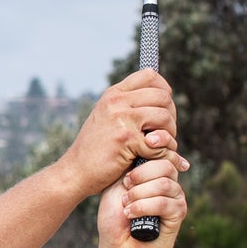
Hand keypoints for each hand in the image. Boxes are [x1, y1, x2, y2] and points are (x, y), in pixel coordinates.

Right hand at [61, 70, 178, 197]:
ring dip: (169, 134)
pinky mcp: (126, 138)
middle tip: (162, 133)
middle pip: (163, 96)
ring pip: (164, 117)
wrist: (76, 172)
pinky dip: (161, 154)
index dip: (164, 89)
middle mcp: (115, 101)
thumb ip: (131, 105)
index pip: (149, 75)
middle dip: (170, 117)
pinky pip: (160, 142)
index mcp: (113, 94)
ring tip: (159, 145)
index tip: (163, 107)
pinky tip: (151, 158)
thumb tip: (167, 96)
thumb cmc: (97, 148)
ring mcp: (120, 118)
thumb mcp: (108, 118)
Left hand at [97, 149, 189, 247]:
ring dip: (138, 195)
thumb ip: (130, 166)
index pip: (161, 153)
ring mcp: (176, 199)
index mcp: (156, 173)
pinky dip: (143, 207)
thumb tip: (143, 144)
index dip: (148, 154)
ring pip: (164, 185)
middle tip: (125, 189)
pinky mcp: (178, 216)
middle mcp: (170, 183)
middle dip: (139, 177)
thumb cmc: (114, 214)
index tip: (128, 169)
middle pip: (165, 166)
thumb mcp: (117, 185)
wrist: (116, 244)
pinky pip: (164, 204)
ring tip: (125, 205)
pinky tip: (130, 214)